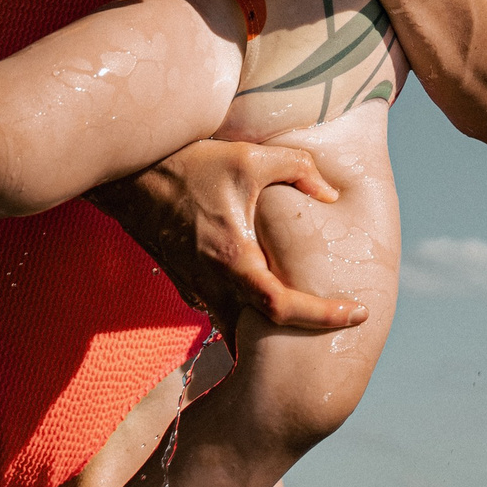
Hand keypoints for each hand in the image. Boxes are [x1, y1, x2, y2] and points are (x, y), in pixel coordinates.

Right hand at [89, 139, 369, 330]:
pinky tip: (274, 291)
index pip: (282, 308)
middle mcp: (213, 285)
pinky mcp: (187, 283)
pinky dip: (253, 309)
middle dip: (306, 329)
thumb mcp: (250, 158)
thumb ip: (298, 169)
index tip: (356, 313)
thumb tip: (331, 193)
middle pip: (265, 328)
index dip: (322, 316)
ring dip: (277, 322)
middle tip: (344, 318)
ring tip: (317, 311)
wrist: (129, 178)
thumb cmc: (189, 166)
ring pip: (243, 322)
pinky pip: (225, 308)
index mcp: (232, 261)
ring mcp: (196, 288)